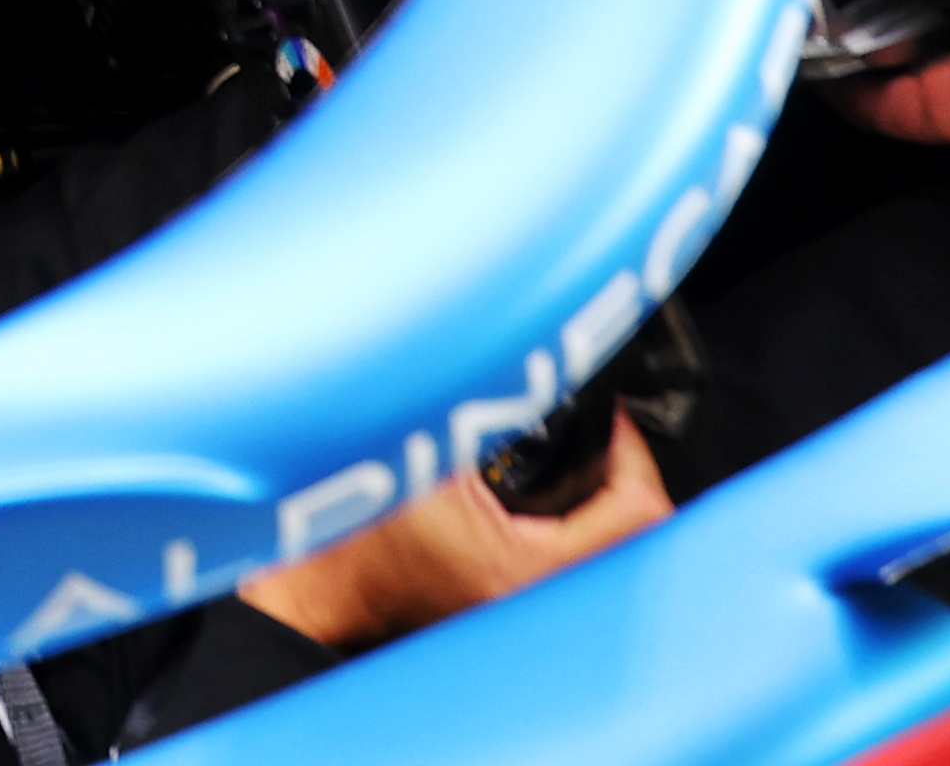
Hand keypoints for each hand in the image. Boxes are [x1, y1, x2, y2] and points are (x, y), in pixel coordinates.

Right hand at [240, 417, 670, 652]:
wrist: (310, 588)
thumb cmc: (344, 534)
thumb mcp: (418, 447)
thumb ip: (476, 403)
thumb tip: (508, 344)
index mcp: (527, 568)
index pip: (638, 513)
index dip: (634, 452)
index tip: (610, 420)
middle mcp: (534, 599)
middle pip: (633, 537)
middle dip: (623, 476)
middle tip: (604, 436)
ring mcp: (520, 605)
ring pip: (603, 552)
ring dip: (599, 502)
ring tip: (579, 458)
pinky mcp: (500, 600)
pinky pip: (568, 561)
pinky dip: (570, 523)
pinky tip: (538, 494)